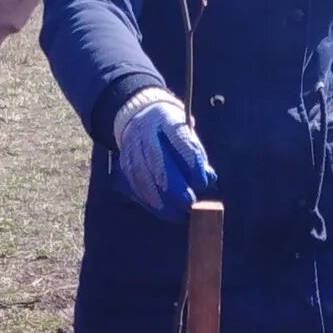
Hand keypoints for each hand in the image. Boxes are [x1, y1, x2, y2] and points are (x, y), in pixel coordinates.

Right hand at [111, 88, 215, 221]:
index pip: (180, 141)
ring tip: (180, 214)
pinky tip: (166, 213)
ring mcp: (130, 150)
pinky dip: (151, 204)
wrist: (140, 118)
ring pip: (143, 179)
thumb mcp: (187, 135)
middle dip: (175, 187)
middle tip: (190, 203)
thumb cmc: (171, 132)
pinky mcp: (123, 166)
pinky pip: (135, 189)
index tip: (203, 183)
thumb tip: (210, 179)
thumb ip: (198, 156)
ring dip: (162, 201)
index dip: (192, 164)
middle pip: (157, 162)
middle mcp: (144, 133)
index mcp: (165, 119)